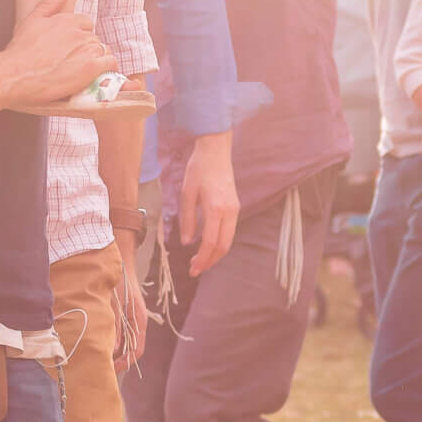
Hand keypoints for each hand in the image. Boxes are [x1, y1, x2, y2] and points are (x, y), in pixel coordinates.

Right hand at [5, 0, 115, 105]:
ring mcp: (86, 49)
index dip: (80, 36)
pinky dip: (107, 69)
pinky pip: (110, 63)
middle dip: (87, 49)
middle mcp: (78, 33)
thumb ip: (50, 3)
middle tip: (75, 61)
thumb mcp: (31, 20)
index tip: (72, 47)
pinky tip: (98, 75)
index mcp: (66, 21)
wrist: (16, 74)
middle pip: (94, 38)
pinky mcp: (90, 67)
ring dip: (97, 59)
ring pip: (104, 50)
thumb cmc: (20, 51)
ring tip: (83, 70)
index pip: (86, 24)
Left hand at [110, 234, 147, 372]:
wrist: (120, 262)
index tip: (112, 369)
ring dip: (115, 350)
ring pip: (126, 341)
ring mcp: (132, 318)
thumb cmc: (119, 282)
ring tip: (100, 355)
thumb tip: (113, 348)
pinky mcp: (125, 313)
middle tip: (103, 366)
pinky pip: (122, 332)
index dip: (125, 362)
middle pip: (132, 348)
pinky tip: (101, 340)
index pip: (137, 350)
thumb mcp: (114, 305)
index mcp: (139, 321)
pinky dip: (113, 339)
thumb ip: (115, 326)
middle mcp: (138, 321)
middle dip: (119, 359)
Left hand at [176, 132, 238, 277]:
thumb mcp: (186, 194)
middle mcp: (229, 211)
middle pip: (223, 246)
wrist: (216, 151)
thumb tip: (187, 242)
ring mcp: (235, 209)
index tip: (192, 269)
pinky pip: (230, 231)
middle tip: (195, 270)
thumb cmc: (198, 169)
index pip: (210, 242)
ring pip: (228, 240)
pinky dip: (220, 243)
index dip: (202, 259)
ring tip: (200, 260)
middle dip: (210, 261)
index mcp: (215, 208)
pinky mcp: (235, 206)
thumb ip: (187, 219)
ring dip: (215, 254)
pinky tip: (208, 245)